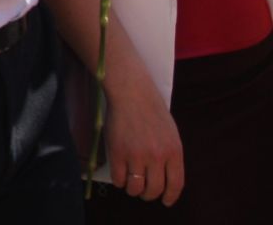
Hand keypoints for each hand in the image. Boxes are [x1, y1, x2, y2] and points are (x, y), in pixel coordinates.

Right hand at [106, 74, 183, 204]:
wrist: (131, 93)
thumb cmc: (152, 111)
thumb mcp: (171, 134)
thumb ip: (170, 155)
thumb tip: (165, 177)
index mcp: (174, 152)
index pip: (175, 185)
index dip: (170, 197)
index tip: (165, 201)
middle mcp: (157, 157)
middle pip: (155, 189)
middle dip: (149, 195)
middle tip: (144, 192)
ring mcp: (136, 155)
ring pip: (136, 187)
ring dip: (133, 190)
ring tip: (130, 185)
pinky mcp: (118, 152)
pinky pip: (118, 178)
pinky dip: (119, 181)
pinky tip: (119, 176)